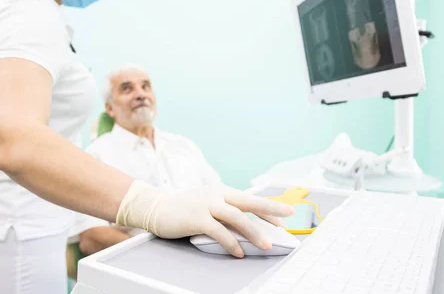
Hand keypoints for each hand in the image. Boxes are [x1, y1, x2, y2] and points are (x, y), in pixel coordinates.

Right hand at [116, 181, 293, 257]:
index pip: (250, 199)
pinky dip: (230, 242)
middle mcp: (216, 194)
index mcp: (221, 191)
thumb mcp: (207, 205)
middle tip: (288, 215)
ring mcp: (206, 204)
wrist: (155, 207)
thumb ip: (224, 212)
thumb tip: (247, 228)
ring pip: (236, 217)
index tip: (284, 218)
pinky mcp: (196, 217)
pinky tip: (238, 252)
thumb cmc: (183, 209)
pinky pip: (218, 231)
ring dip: (253, 232)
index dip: (268, 209)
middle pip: (249, 201)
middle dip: (270, 209)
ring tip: (266, 245)